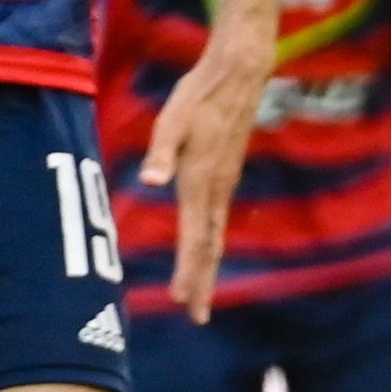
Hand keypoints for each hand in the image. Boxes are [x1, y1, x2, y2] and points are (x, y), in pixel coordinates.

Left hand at [143, 31, 269, 319]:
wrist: (240, 74)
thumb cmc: (199, 93)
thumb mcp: (172, 118)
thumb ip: (160, 151)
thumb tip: (150, 181)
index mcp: (201, 180)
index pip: (195, 237)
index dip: (188, 270)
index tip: (183, 300)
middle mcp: (217, 189)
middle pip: (210, 246)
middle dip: (202, 282)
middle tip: (197, 317)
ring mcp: (224, 184)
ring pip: (216, 236)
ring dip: (206, 268)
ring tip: (198, 296)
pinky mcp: (225, 176)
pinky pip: (218, 221)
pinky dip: (210, 245)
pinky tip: (203, 252)